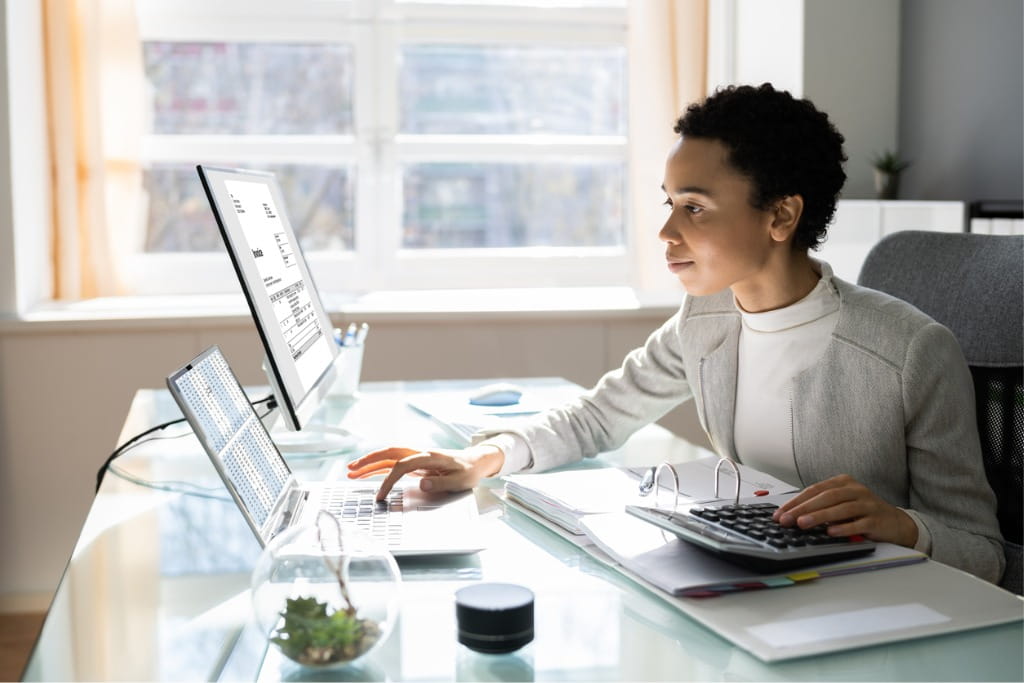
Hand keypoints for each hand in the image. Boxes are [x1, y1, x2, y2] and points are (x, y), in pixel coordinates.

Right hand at [346, 445, 504, 500]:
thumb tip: (421, 484)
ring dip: (370, 462)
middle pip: (389, 453)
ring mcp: (417, 457)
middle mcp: (420, 453)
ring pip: (389, 456)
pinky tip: (368, 473)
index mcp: (429, 457)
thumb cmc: (469, 471)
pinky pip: (393, 462)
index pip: (402, 466)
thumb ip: (440, 482)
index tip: (380, 496)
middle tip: (351, 470)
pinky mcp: (416, 462)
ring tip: (351, 471)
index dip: (388, 480)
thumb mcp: (460, 481)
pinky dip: (379, 467)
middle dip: (369, 461)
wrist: (476, 461)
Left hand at [772, 474, 918, 547]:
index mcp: (843, 482)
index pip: (814, 490)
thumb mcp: (841, 504)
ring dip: (819, 516)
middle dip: (803, 509)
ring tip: (802, 524)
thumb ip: (821, 506)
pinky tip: (830, 532)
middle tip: (786, 520)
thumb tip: (792, 516)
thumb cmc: (863, 513)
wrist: (896, 523)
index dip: (796, 501)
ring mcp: (867, 503)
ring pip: (840, 508)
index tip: (780, 513)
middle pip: (825, 497)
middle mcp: (855, 490)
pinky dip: (843, 527)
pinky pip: (858, 523)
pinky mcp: (876, 519)